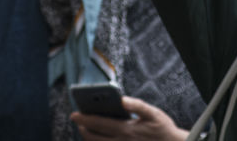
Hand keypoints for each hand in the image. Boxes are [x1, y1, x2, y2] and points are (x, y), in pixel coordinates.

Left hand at [71, 97, 185, 139]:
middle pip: (94, 137)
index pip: (99, 123)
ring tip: (84, 129)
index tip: (74, 113)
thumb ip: (137, 105)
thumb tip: (122, 99)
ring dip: (89, 138)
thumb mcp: (153, 113)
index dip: (84, 118)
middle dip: (82, 128)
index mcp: (125, 129)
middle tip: (76, 120)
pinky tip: (98, 138)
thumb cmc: (162, 128)